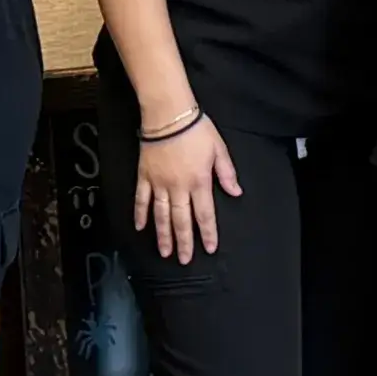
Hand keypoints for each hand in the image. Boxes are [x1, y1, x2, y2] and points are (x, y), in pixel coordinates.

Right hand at [133, 115, 242, 263]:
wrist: (168, 115)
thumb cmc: (196, 129)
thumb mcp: (218, 149)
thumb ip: (226, 173)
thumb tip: (236, 192)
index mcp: (199, 182)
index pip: (205, 214)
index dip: (208, 233)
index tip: (209, 248)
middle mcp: (178, 187)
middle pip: (181, 220)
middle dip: (184, 242)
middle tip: (184, 260)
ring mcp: (159, 183)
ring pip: (161, 215)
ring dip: (163, 235)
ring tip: (164, 252)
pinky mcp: (144, 176)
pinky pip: (141, 199)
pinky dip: (140, 214)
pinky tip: (139, 227)